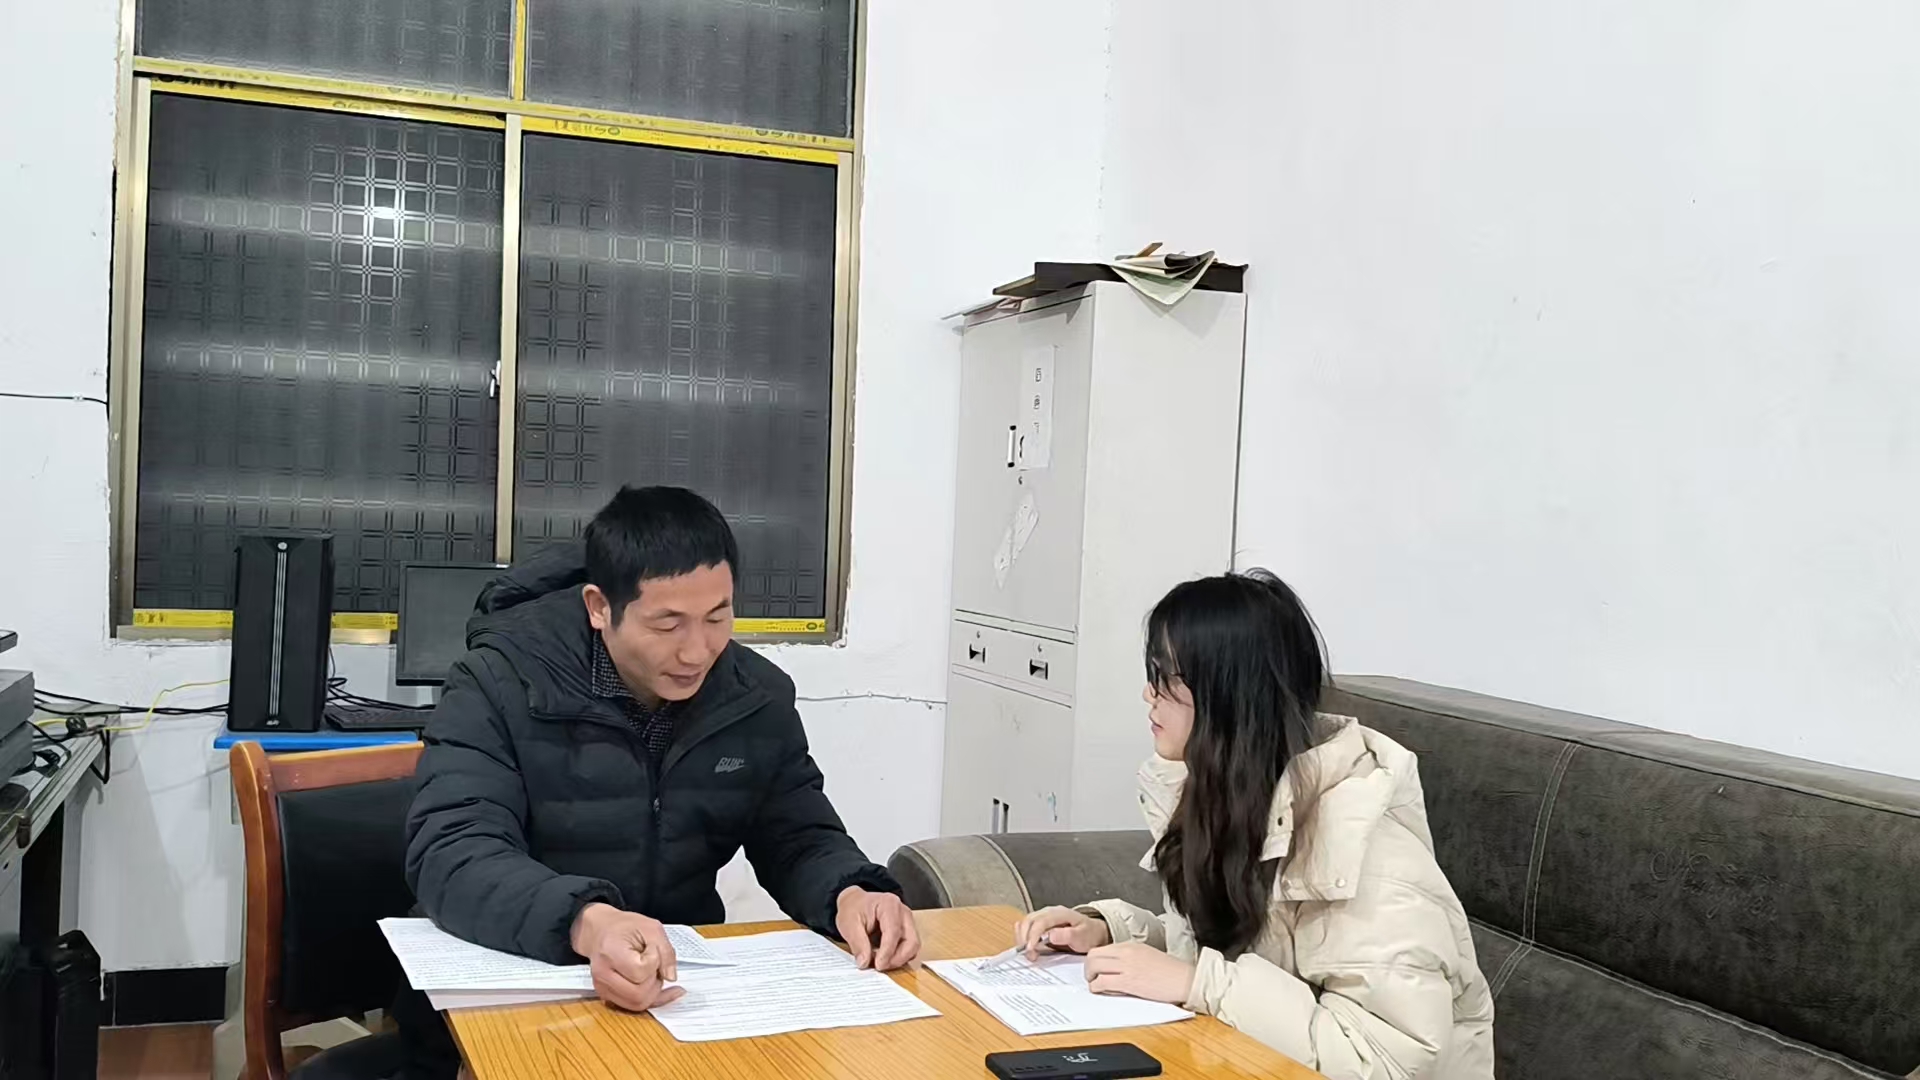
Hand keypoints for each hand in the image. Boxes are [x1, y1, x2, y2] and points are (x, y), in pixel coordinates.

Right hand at [569, 903, 684, 1011]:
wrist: (601, 931)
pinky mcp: (608, 996)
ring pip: (637, 1004)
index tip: (651, 948)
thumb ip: (665, 951)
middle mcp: (603, 975)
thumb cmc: (624, 927)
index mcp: (610, 953)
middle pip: (639, 994)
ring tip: (652, 972)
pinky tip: (663, 989)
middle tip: (655, 963)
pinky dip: (650, 999)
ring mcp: (603, 988)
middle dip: (655, 980)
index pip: (640, 972)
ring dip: (653, 991)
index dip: (654, 961)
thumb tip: (671, 977)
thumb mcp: (651, 928)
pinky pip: (634, 1006)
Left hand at [835, 888, 920, 970]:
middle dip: (897, 958)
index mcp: (889, 905)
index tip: (878, 965)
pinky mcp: (907, 932)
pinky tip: (884, 958)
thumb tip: (865, 962)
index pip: (894, 931)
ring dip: (899, 959)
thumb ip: (857, 943)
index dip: (887, 951)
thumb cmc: (853, 908)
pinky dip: (899, 957)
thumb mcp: (848, 924)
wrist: (855, 903)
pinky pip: (909, 949)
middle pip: (911, 941)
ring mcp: (907, 922)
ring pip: (913, 947)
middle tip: (880, 966)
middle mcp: (903, 913)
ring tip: (880, 962)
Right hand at [1013, 906, 1110, 959]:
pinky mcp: (1040, 925)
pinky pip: (1026, 928)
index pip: (1040, 922)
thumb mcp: (1083, 936)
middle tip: (1029, 955)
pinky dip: (1023, 937)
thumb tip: (1051, 935)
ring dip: (1023, 939)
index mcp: (1058, 913)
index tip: (1031, 949)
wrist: (1093, 933)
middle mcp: (1048, 912)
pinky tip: (1027, 947)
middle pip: (1028, 921)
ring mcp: (1043, 917)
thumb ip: (1068, 935)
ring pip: (1025, 924)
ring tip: (1029, 954)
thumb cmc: (1089, 934)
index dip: (1033, 935)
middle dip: (1025, 938)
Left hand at [1083, 942, 1195, 1004]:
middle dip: (1088, 968)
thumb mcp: (1147, 955)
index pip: (1101, 948)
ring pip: (1094, 966)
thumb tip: (1114, 966)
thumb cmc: (1170, 971)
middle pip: (1093, 955)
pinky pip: (1102, 982)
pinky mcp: (1129, 982)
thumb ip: (1130, 957)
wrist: (1184, 980)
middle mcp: (1126, 953)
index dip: (1094, 960)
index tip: (1095, 969)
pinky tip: (1100, 991)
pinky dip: (1096, 987)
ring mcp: (1127, 966)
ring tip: (1096, 985)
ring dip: (1090, 977)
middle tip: (1091, 977)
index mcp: (1131, 945)